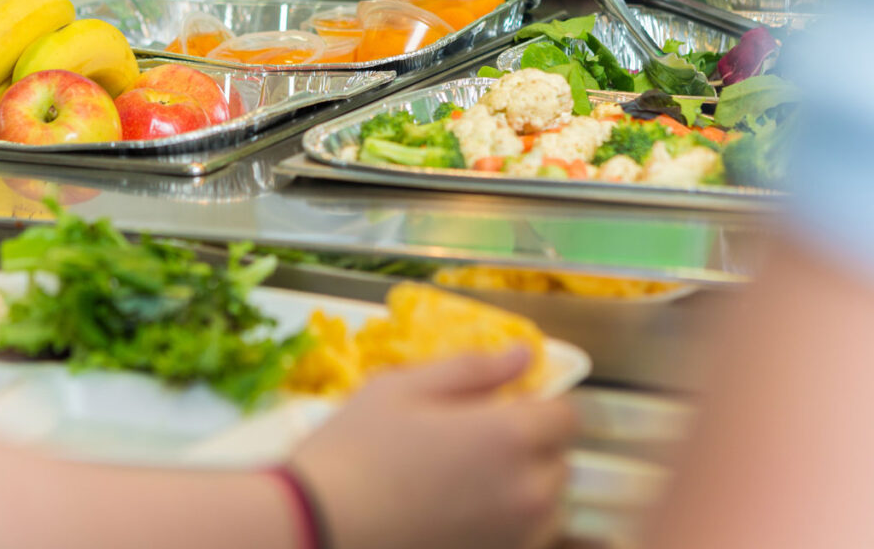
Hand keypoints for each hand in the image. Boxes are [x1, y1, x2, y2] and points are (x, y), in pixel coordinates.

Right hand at [292, 349, 576, 548]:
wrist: (316, 527)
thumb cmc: (355, 451)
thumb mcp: (405, 387)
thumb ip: (474, 368)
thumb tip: (523, 353)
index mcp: (511, 436)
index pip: (566, 414)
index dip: (538, 402)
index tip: (501, 403)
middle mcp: (527, 491)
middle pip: (559, 460)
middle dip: (530, 443)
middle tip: (472, 437)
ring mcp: (514, 537)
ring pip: (545, 504)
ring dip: (522, 485)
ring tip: (462, 478)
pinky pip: (522, 536)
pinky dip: (504, 521)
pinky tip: (455, 509)